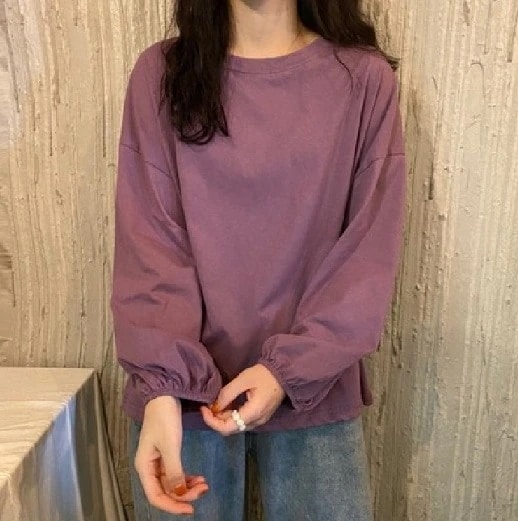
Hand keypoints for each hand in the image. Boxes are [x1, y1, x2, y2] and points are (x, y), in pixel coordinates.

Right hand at [135, 395, 208, 514]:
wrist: (164, 395)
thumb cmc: (164, 419)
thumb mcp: (170, 445)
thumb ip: (174, 472)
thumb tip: (179, 495)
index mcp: (144, 467)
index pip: (156, 496)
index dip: (172, 506)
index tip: (191, 509)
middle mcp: (148, 467)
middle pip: (165, 490)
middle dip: (184, 494)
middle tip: (204, 490)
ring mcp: (157, 460)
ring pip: (171, 482)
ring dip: (187, 486)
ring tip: (204, 484)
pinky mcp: (165, 453)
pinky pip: (175, 472)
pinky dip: (186, 477)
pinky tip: (198, 477)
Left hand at [200, 364, 285, 434]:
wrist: (283, 373)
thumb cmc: (264, 375)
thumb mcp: (243, 380)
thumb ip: (227, 394)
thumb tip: (214, 406)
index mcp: (252, 414)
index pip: (227, 428)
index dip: (211, 421)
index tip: (203, 408)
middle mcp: (256, 422)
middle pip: (230, 429)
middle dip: (216, 420)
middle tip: (207, 405)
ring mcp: (260, 420)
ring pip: (236, 426)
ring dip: (223, 418)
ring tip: (215, 404)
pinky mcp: (261, 416)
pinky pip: (242, 421)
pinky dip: (231, 416)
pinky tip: (226, 405)